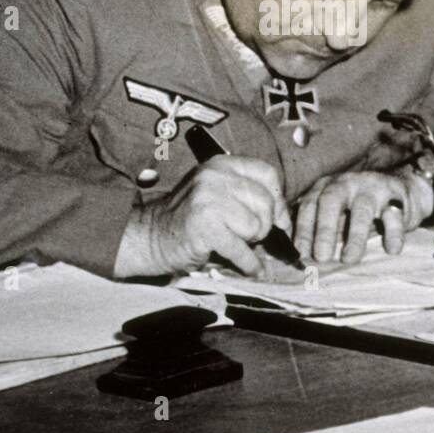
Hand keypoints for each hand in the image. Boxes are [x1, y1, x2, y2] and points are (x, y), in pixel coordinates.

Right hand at [116, 157, 290, 277]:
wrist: (149, 237)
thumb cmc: (189, 220)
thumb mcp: (216, 194)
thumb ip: (245, 197)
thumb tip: (284, 222)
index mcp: (221, 164)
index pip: (267, 174)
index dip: (279, 200)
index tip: (280, 221)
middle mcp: (214, 176)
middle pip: (265, 202)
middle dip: (265, 226)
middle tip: (252, 239)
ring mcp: (208, 199)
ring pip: (255, 226)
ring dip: (251, 243)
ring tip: (236, 245)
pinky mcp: (204, 226)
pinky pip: (241, 249)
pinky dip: (249, 263)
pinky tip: (249, 268)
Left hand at [294, 170, 432, 265]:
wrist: (399, 192)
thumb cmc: (357, 210)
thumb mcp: (336, 213)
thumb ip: (319, 228)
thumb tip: (301, 257)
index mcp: (327, 186)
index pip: (310, 204)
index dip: (304, 229)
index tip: (301, 254)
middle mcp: (347, 183)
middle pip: (331, 200)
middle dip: (324, 229)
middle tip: (321, 257)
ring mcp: (372, 188)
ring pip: (362, 209)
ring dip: (355, 236)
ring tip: (349, 259)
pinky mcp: (397, 197)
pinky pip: (395, 216)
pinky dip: (394, 233)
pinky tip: (392, 249)